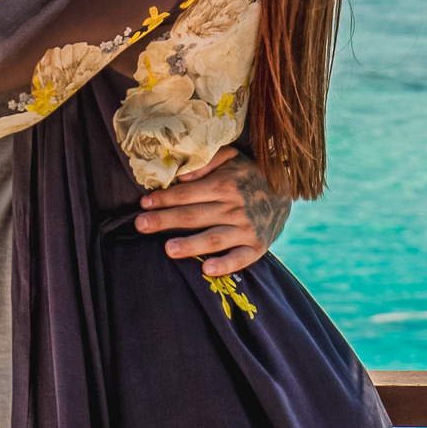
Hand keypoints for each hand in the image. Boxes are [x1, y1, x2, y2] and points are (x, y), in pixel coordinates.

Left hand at [135, 145, 290, 275]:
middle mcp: (234, 207)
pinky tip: (207, 270)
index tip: (143, 203)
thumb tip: (183, 177)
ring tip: (168, 249)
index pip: (187, 193)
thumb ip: (206, 162)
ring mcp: (246, 228)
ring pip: (214, 238)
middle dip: (165, 220)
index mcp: (225, 184)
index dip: (164, 198)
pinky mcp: (257, 246)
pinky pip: (240, 258)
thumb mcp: (231, 157)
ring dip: (191, 244)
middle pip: (194, 215)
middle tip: (140, 225)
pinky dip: (225, 265)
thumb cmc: (248, 174)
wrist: (286, 192)